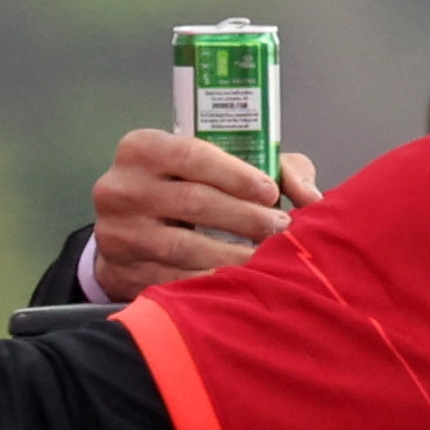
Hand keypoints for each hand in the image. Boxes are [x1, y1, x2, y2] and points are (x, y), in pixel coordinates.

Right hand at [86, 127, 321, 303]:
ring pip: (186, 247)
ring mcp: (118, 232)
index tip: (272, 193)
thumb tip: (311, 196)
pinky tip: (236, 281)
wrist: (126, 231)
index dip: (238, 176)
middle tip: (280, 228)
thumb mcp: (213, 164)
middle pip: (195, 202)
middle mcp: (121, 187)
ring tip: (266, 258)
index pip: (194, 156)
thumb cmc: (182, 188)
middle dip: (246, 218)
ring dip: (235, 255)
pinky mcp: (122, 271)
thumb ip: (269, 164)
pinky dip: (210, 281)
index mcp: (142, 148)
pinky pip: (174, 279)